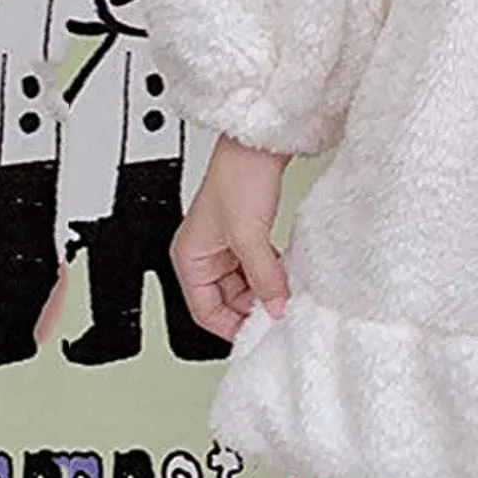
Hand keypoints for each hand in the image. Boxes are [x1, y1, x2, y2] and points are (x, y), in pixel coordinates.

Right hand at [171, 134, 292, 341]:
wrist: (259, 142)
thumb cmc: (239, 176)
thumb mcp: (250, 235)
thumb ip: (264, 276)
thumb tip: (276, 308)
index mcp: (189, 258)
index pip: (205, 312)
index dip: (231, 327)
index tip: (259, 334)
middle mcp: (204, 254)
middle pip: (227, 301)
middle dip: (252, 308)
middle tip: (280, 315)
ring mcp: (227, 245)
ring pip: (246, 285)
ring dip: (266, 290)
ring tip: (287, 295)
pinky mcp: (248, 234)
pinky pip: (259, 267)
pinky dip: (273, 273)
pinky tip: (288, 275)